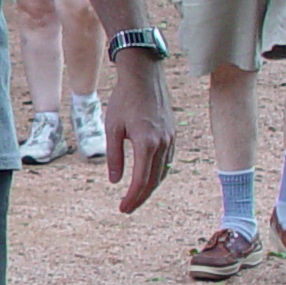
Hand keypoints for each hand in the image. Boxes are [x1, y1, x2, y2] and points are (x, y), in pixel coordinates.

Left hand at [103, 55, 173, 213]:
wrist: (144, 76)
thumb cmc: (124, 99)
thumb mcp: (112, 128)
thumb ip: (114, 156)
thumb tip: (115, 181)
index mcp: (146, 143)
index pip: (141, 181)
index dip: (132, 198)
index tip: (123, 209)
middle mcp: (162, 144)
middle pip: (153, 181)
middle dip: (140, 198)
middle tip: (127, 208)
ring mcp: (170, 139)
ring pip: (163, 172)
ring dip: (150, 187)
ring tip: (136, 196)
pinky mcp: (173, 134)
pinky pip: (167, 161)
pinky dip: (158, 173)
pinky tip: (149, 177)